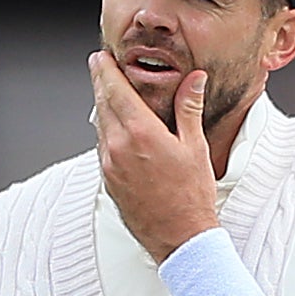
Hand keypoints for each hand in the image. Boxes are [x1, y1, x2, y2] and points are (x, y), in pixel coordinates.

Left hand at [90, 53, 218, 263]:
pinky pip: (102, 147)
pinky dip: (107, 131)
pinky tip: (118, 128)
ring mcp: (109, 166)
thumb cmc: (191, 196)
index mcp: (140, 134)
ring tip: (111, 94)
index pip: (115, 91)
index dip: (105, 70)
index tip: (101, 57)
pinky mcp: (107, 181)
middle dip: (100, 83)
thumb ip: (189, 108)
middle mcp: (118, 148)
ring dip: (103, 107)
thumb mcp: (195, 147)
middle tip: (100, 66)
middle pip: (102, 104)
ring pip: (99, 125)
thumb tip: (195, 79)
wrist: (180, 238)